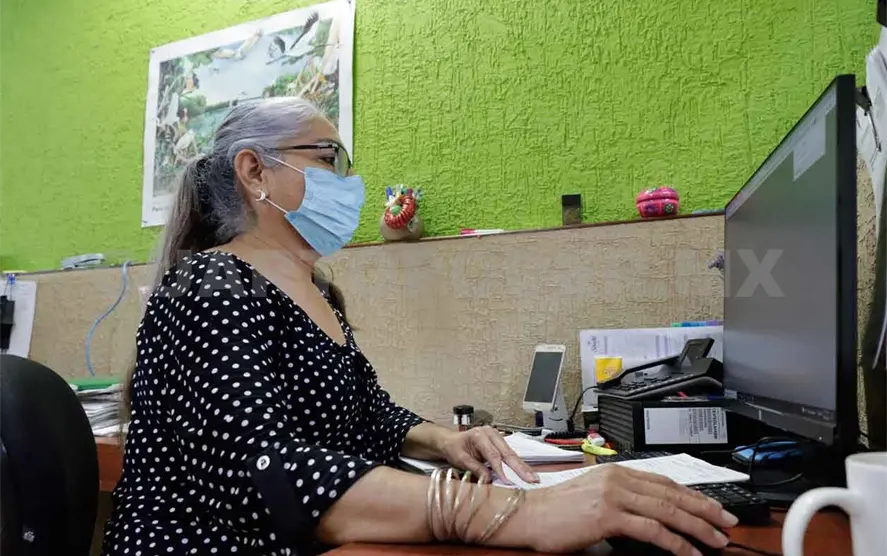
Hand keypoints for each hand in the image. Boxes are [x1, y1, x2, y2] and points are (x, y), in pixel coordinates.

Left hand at [438, 426, 538, 483]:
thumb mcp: (460, 459)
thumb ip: (475, 468)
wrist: (451, 441)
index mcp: (479, 435)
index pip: (493, 455)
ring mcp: (497, 437)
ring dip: (523, 467)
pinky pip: (510, 454)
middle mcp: (491, 433)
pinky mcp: (500, 442)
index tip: (508, 481)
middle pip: (507, 452)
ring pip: (512, 453)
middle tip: (531, 479)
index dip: (501, 469)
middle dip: (520, 468)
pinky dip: (518, 464)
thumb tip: (488, 479)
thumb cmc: (455, 449)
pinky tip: (527, 472)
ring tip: (533, 477)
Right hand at [520, 464, 737, 554]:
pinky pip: (652, 529)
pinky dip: (675, 543)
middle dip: (706, 510)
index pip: (666, 482)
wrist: (529, 514)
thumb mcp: (594, 497)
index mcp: (617, 472)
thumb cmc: (557, 511)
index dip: (694, 495)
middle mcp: (619, 479)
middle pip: (673, 494)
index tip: (713, 508)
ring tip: (717, 541)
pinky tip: (688, 553)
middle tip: (728, 523)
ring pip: (668, 510)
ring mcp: (614, 496)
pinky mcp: (608, 516)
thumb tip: (650, 516)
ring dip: (698, 527)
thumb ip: (622, 500)